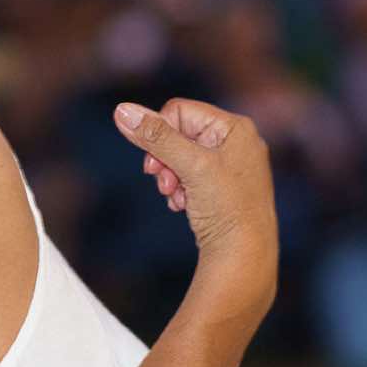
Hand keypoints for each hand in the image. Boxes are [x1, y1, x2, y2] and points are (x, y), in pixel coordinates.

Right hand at [113, 97, 278, 303]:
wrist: (244, 255)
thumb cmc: (226, 208)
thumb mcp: (189, 166)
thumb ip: (156, 137)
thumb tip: (122, 110)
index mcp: (235, 127)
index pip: (180, 111)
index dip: (160, 135)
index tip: (154, 165)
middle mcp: (237, 141)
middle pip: (179, 134)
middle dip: (165, 160)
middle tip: (163, 183)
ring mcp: (232, 165)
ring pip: (181, 157)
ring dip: (170, 177)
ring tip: (175, 197)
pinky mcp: (224, 187)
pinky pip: (190, 176)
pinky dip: (181, 189)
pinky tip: (183, 206)